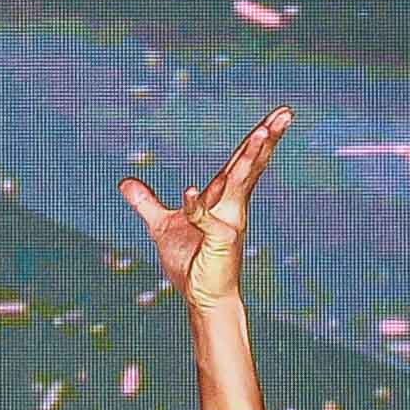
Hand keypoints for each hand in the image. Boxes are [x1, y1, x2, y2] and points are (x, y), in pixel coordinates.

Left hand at [119, 107, 287, 307]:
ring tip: (263, 132)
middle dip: (267, 138)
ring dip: (249, 157)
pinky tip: (189, 192)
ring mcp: (230, 222)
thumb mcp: (161, 225)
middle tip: (284, 113)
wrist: (199, 297)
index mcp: (225, 198)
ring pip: (238, 182)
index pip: (241, 162)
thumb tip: (125, 182)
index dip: (258, 139)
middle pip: (250, 165)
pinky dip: (196, 206)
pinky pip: (205, 218)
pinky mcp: (220, 240)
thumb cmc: (190, 262)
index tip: (277, 115)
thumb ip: (146, 203)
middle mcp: (233, 206)